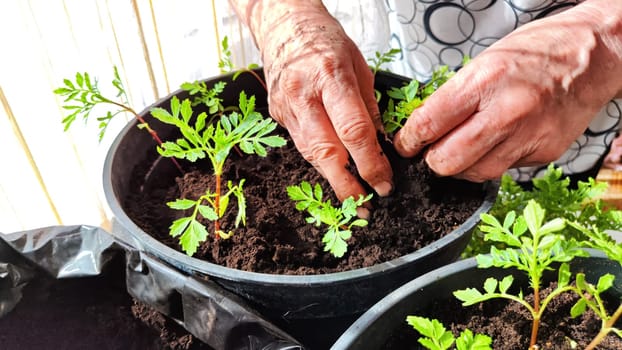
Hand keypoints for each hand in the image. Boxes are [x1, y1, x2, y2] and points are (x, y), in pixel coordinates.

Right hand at [230, 0, 392, 211]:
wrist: (283, 27)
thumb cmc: (324, 40)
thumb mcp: (359, 65)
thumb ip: (368, 107)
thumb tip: (380, 144)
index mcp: (330, 76)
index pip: (353, 130)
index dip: (370, 162)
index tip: (384, 182)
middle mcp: (304, 95)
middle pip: (326, 152)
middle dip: (348, 184)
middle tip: (364, 206)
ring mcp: (286, 107)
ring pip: (311, 154)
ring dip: (333, 180)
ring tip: (353, 198)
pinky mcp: (278, 116)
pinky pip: (302, 145)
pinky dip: (321, 162)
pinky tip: (335, 173)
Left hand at [394, 0, 621, 181]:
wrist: (592, 56)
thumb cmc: (536, 54)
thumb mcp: (484, 62)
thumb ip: (453, 98)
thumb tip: (424, 128)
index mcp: (485, 81)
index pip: (429, 124)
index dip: (409, 141)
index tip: (405, 145)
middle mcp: (507, 111)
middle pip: (447, 161)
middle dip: (432, 161)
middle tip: (431, 152)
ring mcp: (528, 135)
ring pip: (474, 174)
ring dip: (461, 167)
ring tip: (464, 148)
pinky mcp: (544, 152)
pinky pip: (504, 170)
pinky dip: (493, 161)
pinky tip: (498, 143)